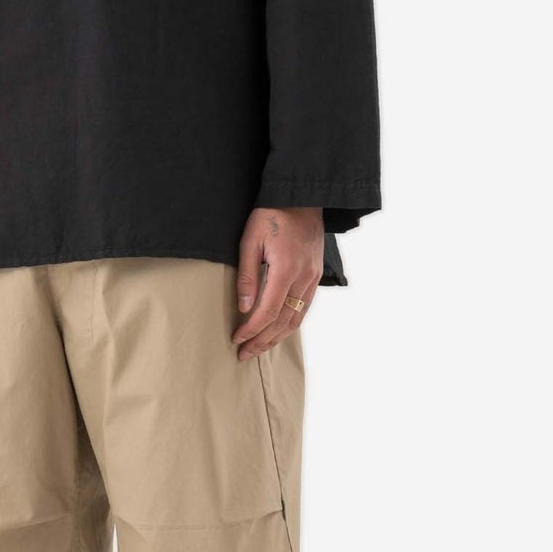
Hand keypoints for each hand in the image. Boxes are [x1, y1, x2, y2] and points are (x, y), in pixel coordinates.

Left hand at [231, 206, 323, 358]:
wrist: (302, 197)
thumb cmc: (272, 213)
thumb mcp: (251, 239)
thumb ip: (247, 275)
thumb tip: (243, 307)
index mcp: (286, 269)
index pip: (267, 311)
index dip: (252, 329)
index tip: (237, 339)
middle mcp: (303, 278)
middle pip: (283, 321)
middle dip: (263, 340)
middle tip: (244, 354)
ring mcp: (313, 277)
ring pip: (297, 318)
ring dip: (277, 337)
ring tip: (259, 348)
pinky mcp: (316, 275)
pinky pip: (304, 307)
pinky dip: (291, 323)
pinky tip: (278, 330)